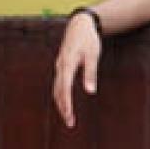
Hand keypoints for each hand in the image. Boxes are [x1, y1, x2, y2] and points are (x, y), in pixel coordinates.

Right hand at [50, 13, 101, 127]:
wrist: (79, 24)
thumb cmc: (88, 39)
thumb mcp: (93, 55)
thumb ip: (90, 73)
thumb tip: (90, 92)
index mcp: (67, 63)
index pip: (64, 88)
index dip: (66, 103)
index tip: (69, 115)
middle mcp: (60, 66)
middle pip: (58, 91)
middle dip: (63, 108)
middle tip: (70, 124)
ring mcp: (59, 67)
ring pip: (56, 89)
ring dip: (61, 104)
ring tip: (68, 118)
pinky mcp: (61, 67)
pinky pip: (59, 84)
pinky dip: (61, 96)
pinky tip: (66, 104)